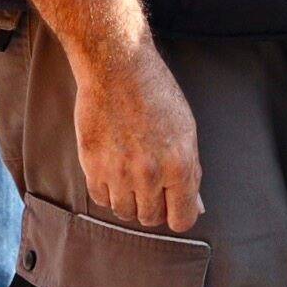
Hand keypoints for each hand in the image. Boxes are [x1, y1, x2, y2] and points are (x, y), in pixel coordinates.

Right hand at [69, 38, 206, 233]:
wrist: (116, 67)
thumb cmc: (154, 93)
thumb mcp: (185, 130)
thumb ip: (189, 172)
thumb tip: (193, 205)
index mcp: (179, 166)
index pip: (182, 220)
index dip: (177, 214)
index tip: (171, 205)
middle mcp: (150, 175)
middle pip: (151, 219)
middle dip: (152, 205)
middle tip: (148, 183)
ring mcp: (118, 172)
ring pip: (124, 212)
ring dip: (128, 199)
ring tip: (128, 173)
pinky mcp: (92, 166)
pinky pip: (101, 199)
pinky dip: (107, 190)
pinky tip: (112, 169)